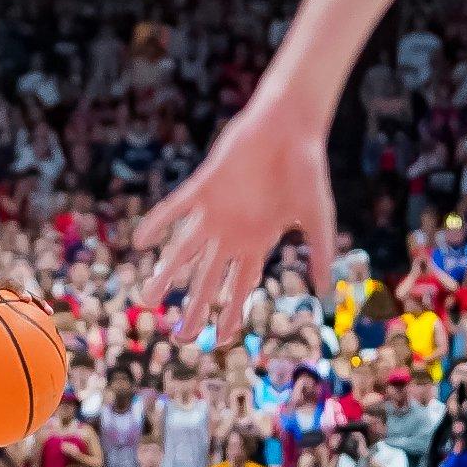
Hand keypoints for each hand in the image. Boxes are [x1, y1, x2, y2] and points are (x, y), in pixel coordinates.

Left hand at [0, 279, 51, 326]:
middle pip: (6, 282)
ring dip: (33, 299)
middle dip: (15, 289)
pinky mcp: (10, 301)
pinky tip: (48, 321)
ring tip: (46, 310)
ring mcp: (3, 292)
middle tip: (23, 298)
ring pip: (21, 292)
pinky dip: (36, 311)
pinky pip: (26, 306)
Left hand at [134, 96, 335, 341]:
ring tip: (147, 299)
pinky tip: (140, 243)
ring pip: (183, 251)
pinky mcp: (203, 186)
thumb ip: (319, 252)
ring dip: (165, 275)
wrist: (290, 125)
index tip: (219, 341)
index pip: (239, 287)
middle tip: (180, 337)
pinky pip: (174, 209)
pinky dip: (158, 224)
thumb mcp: (317, 216)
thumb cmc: (307, 169)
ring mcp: (215, 211)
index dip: (230, 313)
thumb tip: (326, 291)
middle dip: (195, 308)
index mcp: (257, 242)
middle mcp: (231, 232)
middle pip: (207, 279)